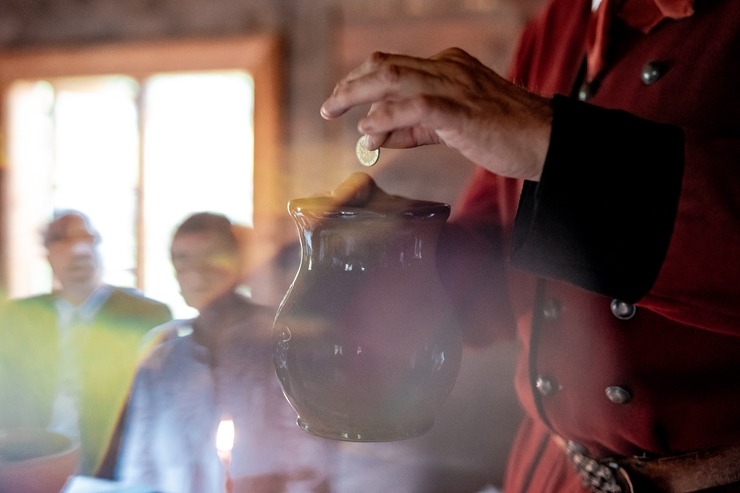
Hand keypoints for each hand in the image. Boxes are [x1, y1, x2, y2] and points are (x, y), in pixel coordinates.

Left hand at [320, 48, 551, 180]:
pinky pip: (416, 106)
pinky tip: (370, 129)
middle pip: (386, 66)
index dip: (361, 80)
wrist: (545, 140)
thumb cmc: (501, 134)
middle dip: (351, 84)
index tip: (341, 98)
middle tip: (329, 106)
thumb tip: (374, 135)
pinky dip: (387, 116)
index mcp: (448, 67)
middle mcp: (448, 68)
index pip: (393, 65)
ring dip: (359, 94)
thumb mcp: (449, 127)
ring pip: (395, 78)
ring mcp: (455, 86)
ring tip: (336, 111)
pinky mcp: (462, 110)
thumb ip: (412, 129)